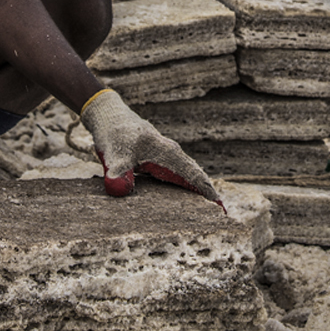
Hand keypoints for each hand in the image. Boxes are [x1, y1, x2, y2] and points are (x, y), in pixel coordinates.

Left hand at [80, 89, 218, 202]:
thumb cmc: (113, 135)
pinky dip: (184, 185)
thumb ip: (117, 173)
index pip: (193, 175)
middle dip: (207, 194)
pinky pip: (177, 173)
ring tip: (207, 212)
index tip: (221, 209)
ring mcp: (166, 154)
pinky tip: (183, 199)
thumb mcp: (113, 155)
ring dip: (197, 190)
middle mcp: (171, 153)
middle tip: (221, 215)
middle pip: (195, 175)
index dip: (207, 192)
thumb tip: (119, 191)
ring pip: (187, 174)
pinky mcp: (158, 157)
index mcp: (167, 153)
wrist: (108, 115)